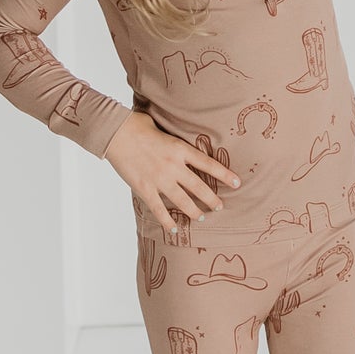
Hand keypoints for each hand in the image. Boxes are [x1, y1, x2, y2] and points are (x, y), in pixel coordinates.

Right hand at [101, 110, 240, 226]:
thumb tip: (180, 141)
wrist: (117, 133)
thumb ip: (174, 140)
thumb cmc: (139, 125)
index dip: (224, 175)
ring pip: (182, 201)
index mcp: (180, 149)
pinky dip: (167, 221)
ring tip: (202, 217)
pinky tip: (174, 228)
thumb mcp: (164, 128)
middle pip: (199, 187)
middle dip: (212, 199)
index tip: (237, 183)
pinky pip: (159, 209)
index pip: (208, 164)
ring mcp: (159, 179)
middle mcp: (173, 166)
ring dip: (194, 211)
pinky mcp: (145, 188)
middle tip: (220, 207)